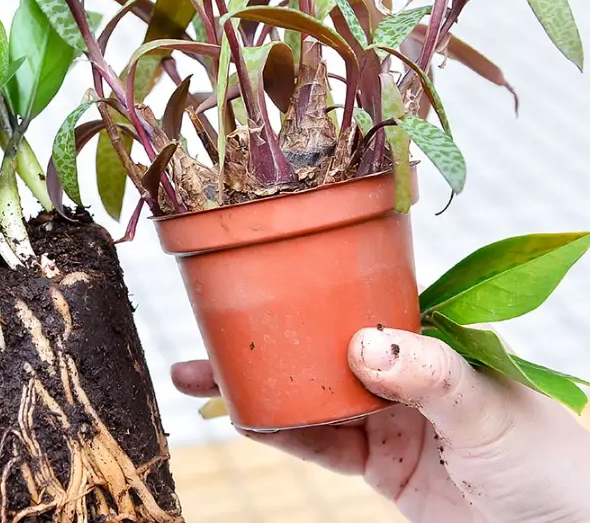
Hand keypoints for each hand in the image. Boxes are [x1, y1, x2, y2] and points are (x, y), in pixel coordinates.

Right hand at [172, 327, 589, 522]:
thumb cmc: (554, 462)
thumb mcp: (492, 411)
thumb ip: (431, 378)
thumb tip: (364, 345)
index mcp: (430, 339)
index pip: (356, 305)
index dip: (304, 295)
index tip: (254, 286)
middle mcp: (401, 374)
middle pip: (317, 349)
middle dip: (261, 342)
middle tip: (203, 336)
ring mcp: (386, 420)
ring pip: (306, 396)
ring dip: (254, 389)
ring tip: (199, 380)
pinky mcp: (379, 465)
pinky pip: (318, 445)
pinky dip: (279, 433)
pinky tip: (243, 420)